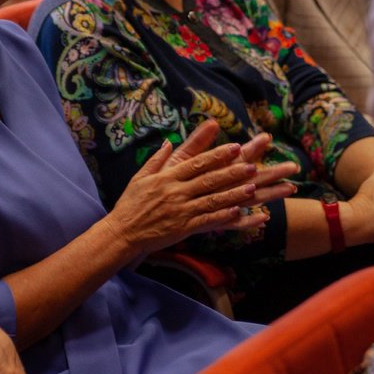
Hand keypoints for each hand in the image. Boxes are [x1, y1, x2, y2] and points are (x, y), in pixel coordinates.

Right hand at [104, 119, 297, 256]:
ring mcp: (180, 210)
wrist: (121, 232)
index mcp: (167, 177)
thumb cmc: (130, 204)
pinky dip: (221, 216)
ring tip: (252, 187)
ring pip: (211, 200)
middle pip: (208, 179)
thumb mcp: (140, 177)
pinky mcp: (182, 228)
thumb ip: (157, 159)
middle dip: (231, 172)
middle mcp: (175, 192)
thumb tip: (169, 141)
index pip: (196, 162)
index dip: (217, 155)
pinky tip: (237, 212)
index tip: (235, 147)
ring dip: (233, 193)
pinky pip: (205, 221)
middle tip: (252, 165)